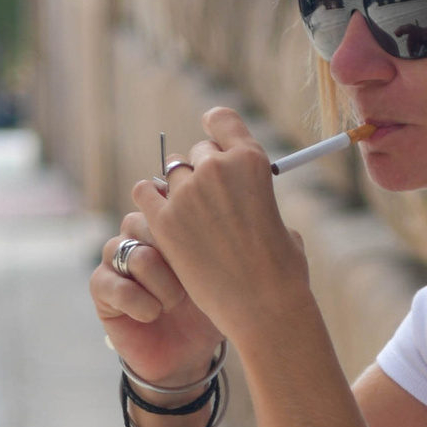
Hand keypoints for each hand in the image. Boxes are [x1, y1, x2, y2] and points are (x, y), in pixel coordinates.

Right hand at [89, 210, 225, 395]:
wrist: (189, 354)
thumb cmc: (210, 309)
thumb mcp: (224, 273)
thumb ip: (225, 240)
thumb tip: (250, 216)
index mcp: (167, 222)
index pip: (165, 200)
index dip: (185, 228)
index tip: (203, 257)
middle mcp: (138, 234)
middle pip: (146, 222)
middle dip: (174, 255)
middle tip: (192, 283)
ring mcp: (116, 259)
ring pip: (133, 254)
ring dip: (160, 282)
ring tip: (174, 303)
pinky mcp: (101, 288)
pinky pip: (111, 283)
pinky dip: (138, 302)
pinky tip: (152, 314)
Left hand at [133, 107, 312, 344]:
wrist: (263, 305)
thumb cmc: (281, 270)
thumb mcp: (281, 220)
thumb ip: (259, 198)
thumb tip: (247, 196)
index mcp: (251, 160)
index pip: (222, 120)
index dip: (215, 128)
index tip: (213, 140)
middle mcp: (216, 168)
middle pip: (196, 151)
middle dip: (201, 171)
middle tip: (208, 201)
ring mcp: (187, 194)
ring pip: (170, 172)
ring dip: (177, 188)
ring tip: (187, 216)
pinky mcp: (164, 221)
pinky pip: (145, 192)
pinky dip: (151, 201)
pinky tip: (161, 217)